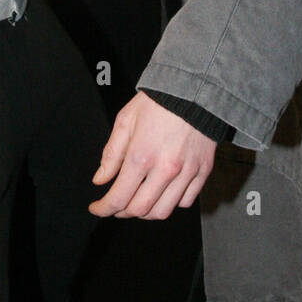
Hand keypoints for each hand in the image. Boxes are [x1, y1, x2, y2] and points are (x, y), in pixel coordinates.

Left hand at [89, 91, 216, 219]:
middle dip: (123, 212)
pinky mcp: (203, 171)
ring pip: (164, 211)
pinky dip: (171, 203)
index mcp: (141, 156)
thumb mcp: (125, 121)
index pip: (118, 198)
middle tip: (116, 205)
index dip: (104, 208)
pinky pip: (186, 201)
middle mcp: (165, 169)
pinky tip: (162, 192)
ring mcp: (186, 172)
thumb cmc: (158, 102)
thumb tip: (100, 179)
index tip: (97, 208)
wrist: (194, 89)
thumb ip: (111, 154)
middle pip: (141, 210)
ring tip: (138, 202)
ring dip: (146, 212)